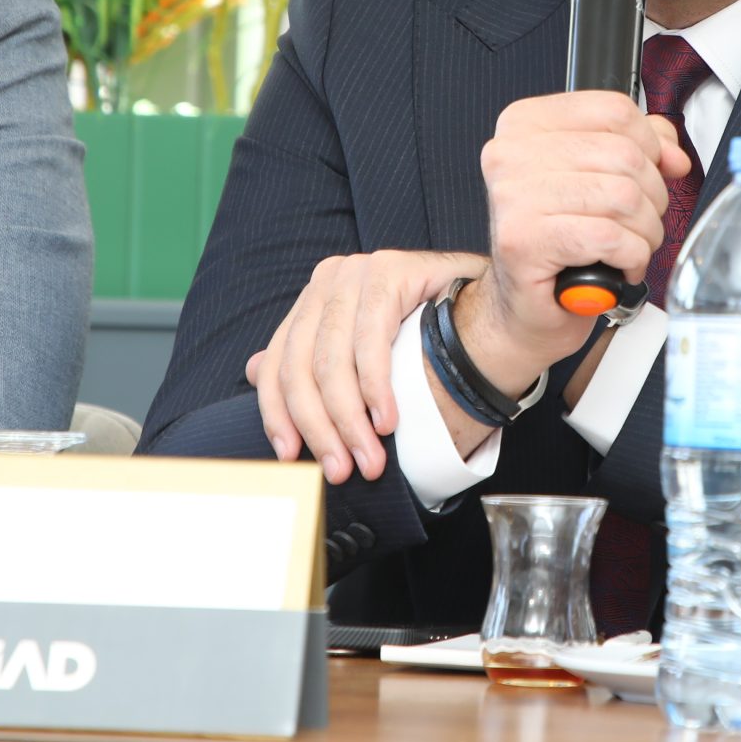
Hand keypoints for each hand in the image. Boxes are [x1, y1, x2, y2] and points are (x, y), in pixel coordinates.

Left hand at [246, 249, 486, 482]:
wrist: (490, 306)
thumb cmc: (427, 334)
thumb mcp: (358, 351)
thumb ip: (311, 361)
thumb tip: (250, 372)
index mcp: (313, 300)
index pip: (277, 364)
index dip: (278, 415)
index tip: (291, 457)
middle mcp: (327, 280)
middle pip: (303, 368)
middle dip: (321, 428)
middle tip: (341, 469)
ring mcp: (357, 272)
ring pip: (333, 361)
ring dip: (350, 420)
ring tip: (370, 457)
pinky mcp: (390, 272)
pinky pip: (371, 343)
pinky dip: (376, 389)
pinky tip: (387, 420)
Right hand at [465, 90, 691, 386]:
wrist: (523, 304)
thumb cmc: (559, 241)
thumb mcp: (596, 177)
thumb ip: (636, 147)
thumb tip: (672, 151)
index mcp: (525, 123)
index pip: (613, 110)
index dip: (650, 144)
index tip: (651, 171)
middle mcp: (511, 154)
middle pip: (625, 154)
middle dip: (651, 196)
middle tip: (638, 221)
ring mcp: (513, 197)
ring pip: (623, 197)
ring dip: (644, 231)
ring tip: (628, 246)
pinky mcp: (524, 240)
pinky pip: (610, 237)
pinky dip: (630, 256)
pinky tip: (618, 265)